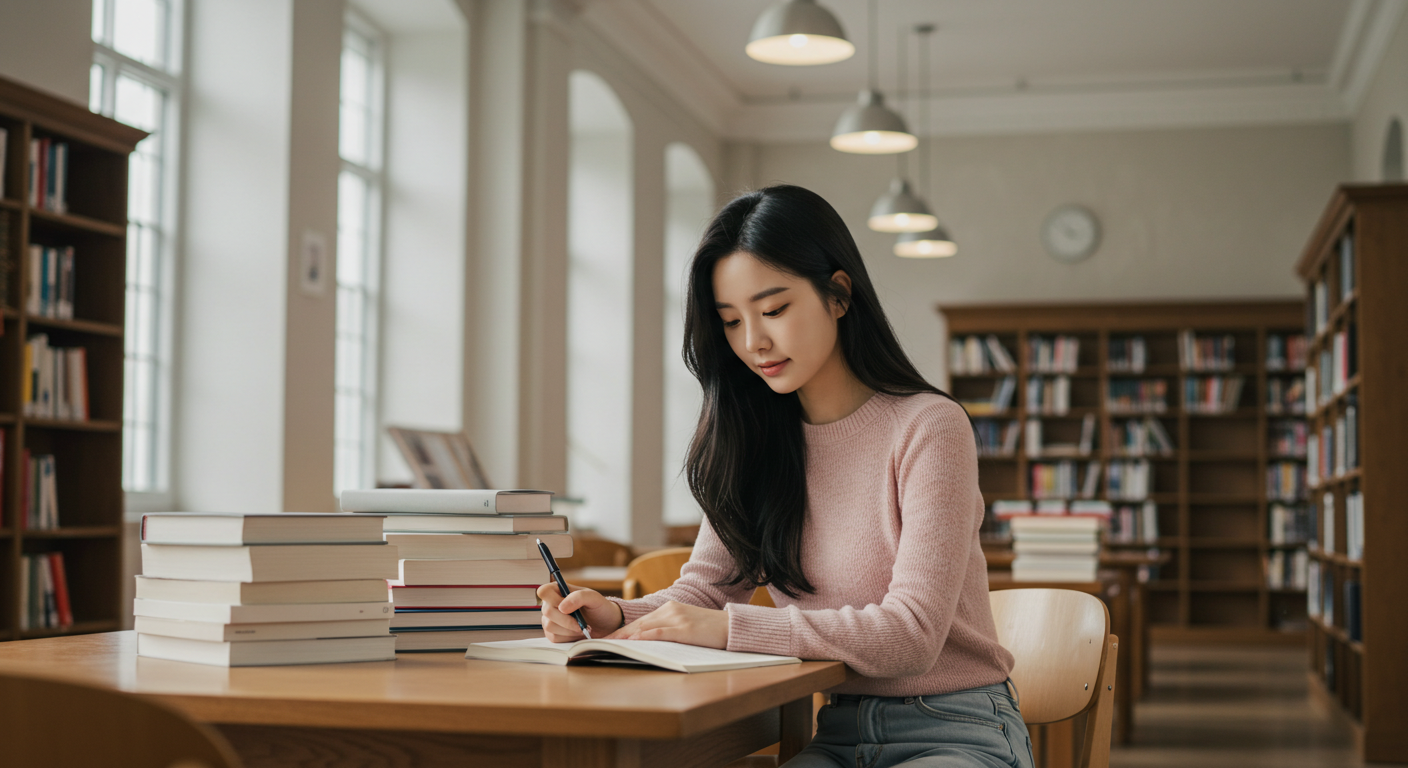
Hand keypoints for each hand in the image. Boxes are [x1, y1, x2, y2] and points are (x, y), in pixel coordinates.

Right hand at [537, 582, 623, 641]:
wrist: (604, 625)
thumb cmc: (599, 608)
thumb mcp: (594, 598)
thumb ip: (579, 597)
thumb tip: (562, 607)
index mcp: (558, 590)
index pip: (543, 591)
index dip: (554, 600)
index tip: (568, 608)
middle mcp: (551, 604)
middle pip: (547, 611)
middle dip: (567, 620)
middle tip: (582, 624)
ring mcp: (550, 619)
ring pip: (550, 626)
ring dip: (569, 630)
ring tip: (581, 627)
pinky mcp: (552, 633)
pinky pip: (554, 637)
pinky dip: (568, 637)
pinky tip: (576, 633)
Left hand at [603, 600, 728, 648]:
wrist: (731, 626)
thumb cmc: (709, 630)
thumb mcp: (685, 625)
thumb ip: (667, 629)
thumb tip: (646, 642)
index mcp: (670, 609)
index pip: (640, 621)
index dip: (622, 630)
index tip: (607, 638)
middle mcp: (671, 610)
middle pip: (638, 623)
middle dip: (618, 634)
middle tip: (600, 643)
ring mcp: (678, 618)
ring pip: (646, 627)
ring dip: (626, 636)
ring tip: (610, 643)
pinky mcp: (685, 629)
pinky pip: (661, 633)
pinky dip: (646, 636)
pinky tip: (634, 641)